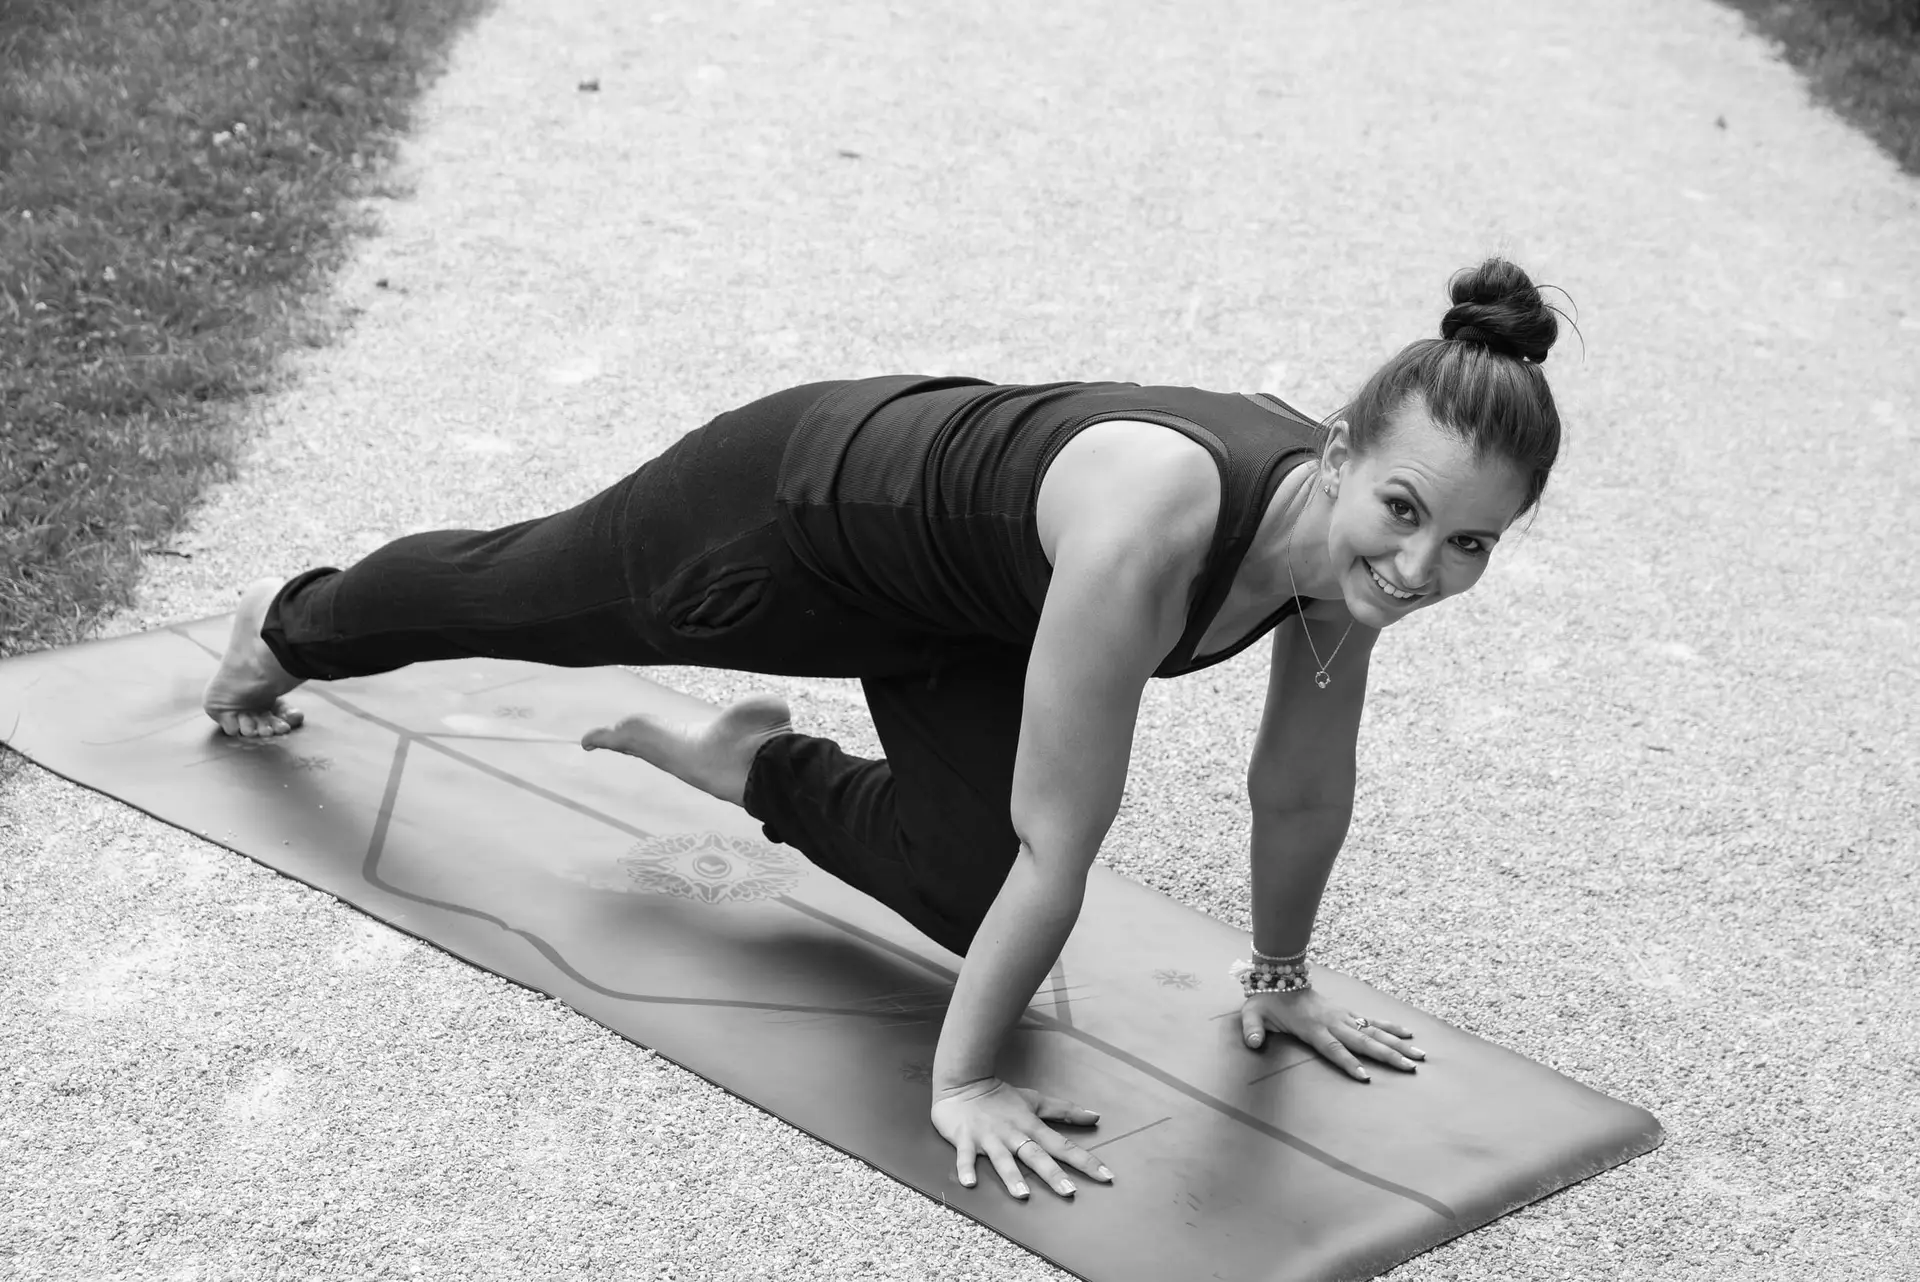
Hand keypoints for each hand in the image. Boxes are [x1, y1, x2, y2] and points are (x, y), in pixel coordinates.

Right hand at [930, 1077, 1112, 1198]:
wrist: (964, 1083)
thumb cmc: (1001, 1096)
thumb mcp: (1036, 1101)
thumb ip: (1065, 1111)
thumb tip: (1096, 1116)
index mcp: (1031, 1126)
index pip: (1063, 1146)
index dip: (1085, 1160)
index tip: (1106, 1176)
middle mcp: (1013, 1134)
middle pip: (1036, 1155)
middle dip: (1052, 1173)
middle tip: (1069, 1191)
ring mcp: (989, 1138)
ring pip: (1003, 1159)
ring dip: (1012, 1176)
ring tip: (1022, 1194)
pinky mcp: (965, 1139)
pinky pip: (965, 1157)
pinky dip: (966, 1169)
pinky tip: (969, 1183)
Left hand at [1240, 987, 1425, 1080]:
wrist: (1279, 976)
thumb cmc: (1266, 1001)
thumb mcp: (1253, 1014)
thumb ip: (1252, 1029)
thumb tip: (1251, 1043)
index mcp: (1312, 1028)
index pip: (1333, 1048)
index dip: (1348, 1062)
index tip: (1365, 1077)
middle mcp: (1333, 1022)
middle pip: (1364, 1042)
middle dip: (1388, 1055)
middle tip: (1410, 1068)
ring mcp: (1342, 1016)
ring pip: (1374, 1032)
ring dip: (1397, 1044)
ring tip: (1419, 1055)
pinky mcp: (1347, 1012)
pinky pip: (1372, 1021)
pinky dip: (1391, 1027)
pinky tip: (1409, 1034)